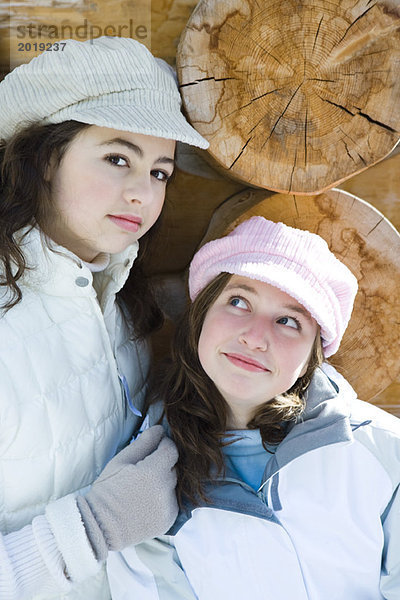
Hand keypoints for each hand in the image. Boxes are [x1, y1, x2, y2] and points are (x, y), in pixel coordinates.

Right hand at [76, 425, 177, 559]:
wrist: (99, 526)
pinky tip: (147, 502)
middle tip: (144, 470)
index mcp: (152, 472)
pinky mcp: (169, 521)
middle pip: (173, 467)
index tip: (155, 448)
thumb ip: (143, 443)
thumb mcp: (120, 461)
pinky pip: (172, 502)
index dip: (164, 445)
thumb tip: (160, 429)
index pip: (171, 450)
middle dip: (162, 464)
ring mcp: (168, 507)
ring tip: (143, 488)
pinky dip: (164, 499)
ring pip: (173, 485)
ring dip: (164, 482)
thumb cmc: (107, 490)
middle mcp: (165, 490)